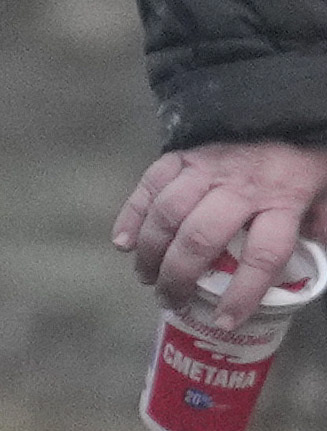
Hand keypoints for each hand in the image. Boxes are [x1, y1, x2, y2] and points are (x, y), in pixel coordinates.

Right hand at [117, 141, 326, 330]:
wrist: (281, 109)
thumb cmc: (303, 161)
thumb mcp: (325, 196)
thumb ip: (317, 229)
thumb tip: (307, 269)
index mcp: (282, 200)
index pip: (263, 255)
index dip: (243, 293)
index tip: (225, 321)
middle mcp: (240, 186)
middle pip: (201, 237)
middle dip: (179, 276)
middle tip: (171, 300)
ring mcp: (205, 167)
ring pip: (168, 214)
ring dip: (151, 252)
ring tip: (147, 278)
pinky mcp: (181, 155)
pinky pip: (148, 186)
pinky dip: (130, 215)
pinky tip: (124, 243)